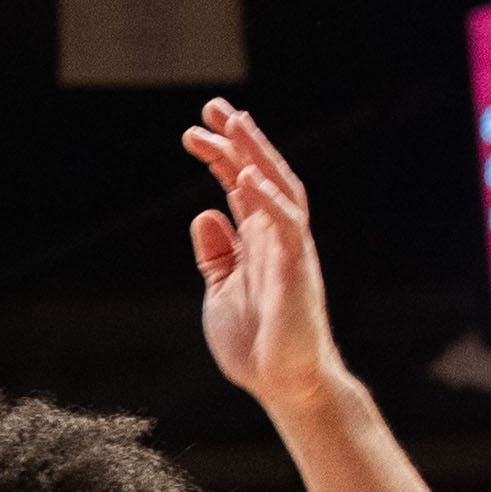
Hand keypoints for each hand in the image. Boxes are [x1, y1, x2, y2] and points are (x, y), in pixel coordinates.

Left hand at [182, 100, 346, 413]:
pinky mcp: (297, 270)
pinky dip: (268, 199)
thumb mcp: (222, 289)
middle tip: (213, 107)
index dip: (219, 156)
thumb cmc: (258, 342)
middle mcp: (276, 237)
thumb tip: (204, 213)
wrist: (284, 384)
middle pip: (260, 174)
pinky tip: (248, 176)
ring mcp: (290, 250)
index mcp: (257, 240)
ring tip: (235, 122)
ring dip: (257, 155)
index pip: (239, 186)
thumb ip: (216, 254)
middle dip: (238, 140)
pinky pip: (288, 225)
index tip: (193, 132)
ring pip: (279, 188)